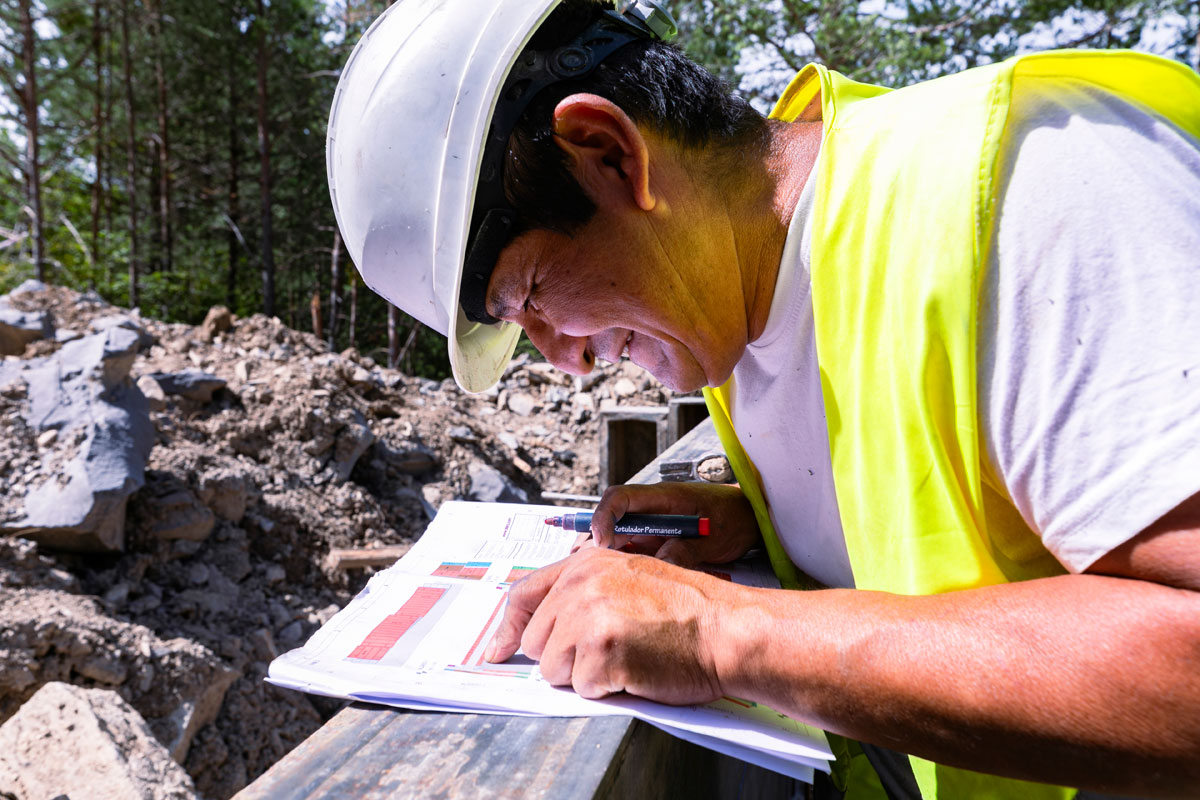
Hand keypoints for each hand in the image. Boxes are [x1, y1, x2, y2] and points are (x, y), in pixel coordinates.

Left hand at [483, 547, 738, 702]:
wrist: (729, 628)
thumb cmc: (690, 611)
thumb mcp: (632, 578)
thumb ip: (588, 591)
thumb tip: (549, 627)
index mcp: (585, 564)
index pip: (525, 595)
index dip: (508, 629)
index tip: (498, 650)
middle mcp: (581, 585)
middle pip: (537, 641)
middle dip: (563, 657)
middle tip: (607, 652)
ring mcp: (589, 616)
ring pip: (554, 669)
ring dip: (585, 675)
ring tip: (626, 657)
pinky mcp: (601, 650)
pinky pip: (581, 688)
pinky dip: (606, 689)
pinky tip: (635, 669)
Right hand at [578, 482, 760, 567]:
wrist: (751, 520)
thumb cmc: (735, 520)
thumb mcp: (714, 538)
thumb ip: (687, 550)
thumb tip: (660, 564)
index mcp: (663, 497)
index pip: (619, 497)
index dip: (603, 517)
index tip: (601, 542)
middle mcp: (651, 509)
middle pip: (611, 520)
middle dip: (596, 542)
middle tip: (589, 569)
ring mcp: (652, 524)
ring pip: (618, 537)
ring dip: (609, 557)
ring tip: (604, 580)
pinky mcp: (657, 539)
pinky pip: (633, 550)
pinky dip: (625, 564)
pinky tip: (624, 583)